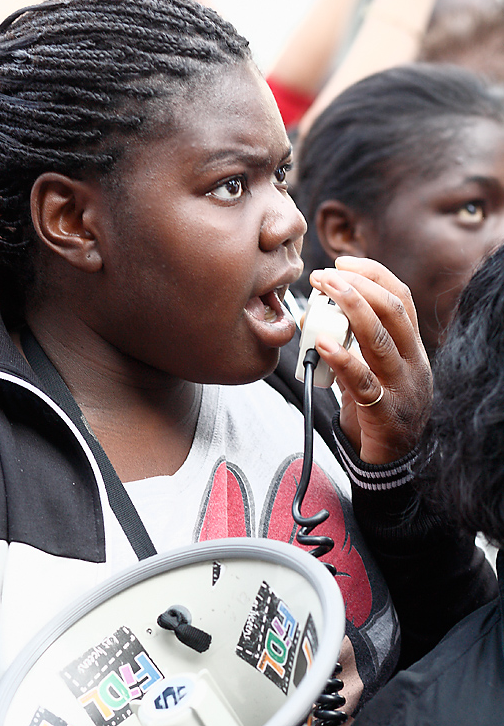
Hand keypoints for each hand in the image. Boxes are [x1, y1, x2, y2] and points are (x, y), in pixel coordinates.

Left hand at [309, 257, 431, 464]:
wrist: (391, 464)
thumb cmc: (378, 413)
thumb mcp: (369, 373)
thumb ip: (349, 346)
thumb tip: (312, 320)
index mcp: (412, 348)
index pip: (400, 299)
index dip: (373, 274)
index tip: (343, 262)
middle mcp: (413, 363)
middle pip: (393, 311)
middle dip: (357, 285)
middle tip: (323, 275)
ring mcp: (402, 388)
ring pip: (380, 340)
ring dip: (350, 308)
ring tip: (323, 291)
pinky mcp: (385, 414)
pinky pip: (364, 383)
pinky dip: (342, 359)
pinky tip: (322, 343)